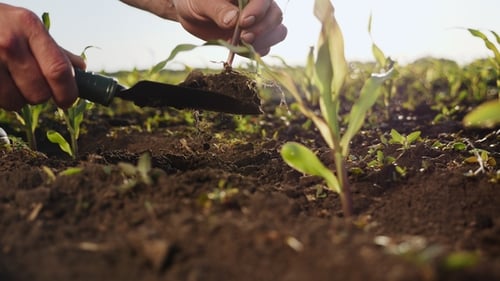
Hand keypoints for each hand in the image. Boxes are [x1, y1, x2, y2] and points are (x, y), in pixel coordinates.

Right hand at [0, 3, 85, 110]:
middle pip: (39, 93)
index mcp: (29, 27)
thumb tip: (81, 68)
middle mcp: (8, 42)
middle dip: (41, 96)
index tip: (67, 101)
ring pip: (16, 102)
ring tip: (9, 80)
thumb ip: (53, 49)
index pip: (59, 70)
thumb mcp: (25, 26)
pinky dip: (1, 98)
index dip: (67, 93)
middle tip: (32, 85)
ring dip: (18, 99)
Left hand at [120, 0, 286, 55]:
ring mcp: (259, 22)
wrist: (190, 13)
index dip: (259, 10)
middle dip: (262, 29)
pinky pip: (267, 46)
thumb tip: (233, 20)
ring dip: (264, 41)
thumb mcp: (201, 2)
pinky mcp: (255, 38)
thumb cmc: (194, 1)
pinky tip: (244, 51)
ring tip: (245, 45)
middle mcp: (258, 6)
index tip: (243, 22)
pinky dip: (258, 51)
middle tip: (244, 37)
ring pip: (277, 31)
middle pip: (275, 16)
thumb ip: (217, 9)